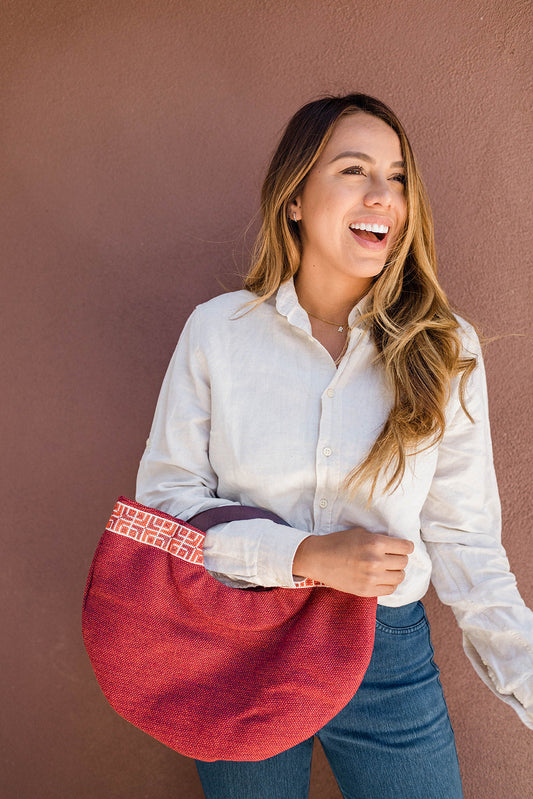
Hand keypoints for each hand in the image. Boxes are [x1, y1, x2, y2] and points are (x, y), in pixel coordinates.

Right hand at [292, 527, 413, 595]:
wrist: (318, 558)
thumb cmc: (338, 542)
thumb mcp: (361, 533)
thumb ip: (380, 539)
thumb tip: (398, 546)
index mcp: (375, 543)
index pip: (406, 547)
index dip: (406, 547)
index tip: (403, 547)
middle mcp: (376, 561)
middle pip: (404, 562)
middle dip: (400, 558)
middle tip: (392, 557)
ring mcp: (371, 578)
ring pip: (399, 577)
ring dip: (396, 571)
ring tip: (387, 568)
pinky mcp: (366, 590)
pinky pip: (390, 589)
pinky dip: (389, 583)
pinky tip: (382, 578)